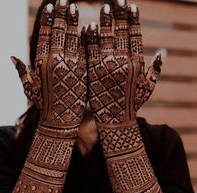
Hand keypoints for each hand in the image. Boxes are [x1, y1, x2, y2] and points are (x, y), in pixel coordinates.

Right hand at [11, 0, 86, 129]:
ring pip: (71, 38)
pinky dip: (86, 38)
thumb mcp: (29, 88)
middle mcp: (54, 62)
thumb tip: (11, 56)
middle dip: (61, 15)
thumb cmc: (43, 106)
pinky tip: (88, 27)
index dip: (47, 20)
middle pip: (58, 32)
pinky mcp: (83, 72)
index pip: (43, 35)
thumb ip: (22, 71)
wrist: (60, 122)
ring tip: (74, 8)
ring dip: (73, 21)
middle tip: (64, 1)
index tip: (50, 7)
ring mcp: (70, 66)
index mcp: (40, 63)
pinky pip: (84, 51)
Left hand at [86, 0, 161, 126]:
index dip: (133, 20)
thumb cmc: (132, 105)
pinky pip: (90, 51)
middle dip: (119, 15)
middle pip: (120, 33)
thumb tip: (162, 52)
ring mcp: (106, 67)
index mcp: (136, 64)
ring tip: (104, 8)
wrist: (115, 121)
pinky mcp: (92, 73)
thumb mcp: (147, 88)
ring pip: (105, 38)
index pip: (135, 36)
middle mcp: (122, 62)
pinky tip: (89, 27)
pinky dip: (90, 38)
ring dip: (105, 21)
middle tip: (117, 0)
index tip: (132, 6)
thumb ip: (155, 69)